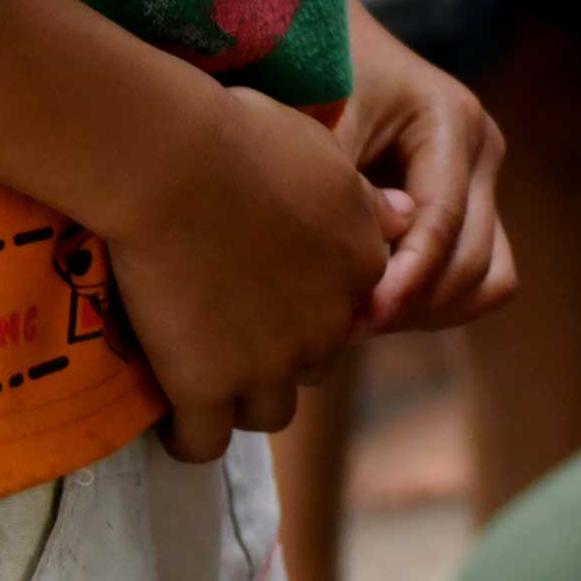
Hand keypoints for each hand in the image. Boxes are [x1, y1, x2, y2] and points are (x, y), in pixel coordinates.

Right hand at [101, 85, 394, 463]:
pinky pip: (203, 443)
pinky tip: (173, 418)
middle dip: (283, 349)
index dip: (312, 300)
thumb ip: (366, 200)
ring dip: (245, 395)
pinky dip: (189, 436)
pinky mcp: (206, 388)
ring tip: (205, 371)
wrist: (174, 164)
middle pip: (315, 362)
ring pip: (271, 412)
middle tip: (233, 320)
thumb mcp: (323, 152)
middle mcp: (327, 325)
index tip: (275, 284)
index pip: (354, 308)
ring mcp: (268, 364)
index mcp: (360, 266)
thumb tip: (407, 219)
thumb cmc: (242, 137)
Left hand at [338, 34, 517, 334]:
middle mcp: (481, 147)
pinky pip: (478, 274)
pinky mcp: (468, 201)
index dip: (405, 282)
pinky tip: (379, 300)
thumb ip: (342, 197)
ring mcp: (481, 177)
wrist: (311, 30)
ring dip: (430, 307)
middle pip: (473, 261)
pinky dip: (436, 298)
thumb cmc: (306, 71)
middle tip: (345, 328)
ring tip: (362, 317)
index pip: (443, 224)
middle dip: (414, 302)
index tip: (358, 320)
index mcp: (450, 118)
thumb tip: (366, 281)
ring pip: (487, 277)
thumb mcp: (316, 124)